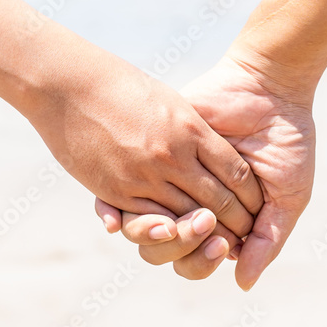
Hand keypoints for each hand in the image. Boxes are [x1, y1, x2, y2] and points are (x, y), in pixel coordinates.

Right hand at [29, 54, 264, 238]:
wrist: (69, 82)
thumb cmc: (121, 85)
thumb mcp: (169, 102)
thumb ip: (193, 130)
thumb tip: (214, 152)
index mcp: (192, 130)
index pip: (237, 174)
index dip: (251, 196)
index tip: (257, 205)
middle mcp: (173, 156)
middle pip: (218, 202)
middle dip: (236, 224)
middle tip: (244, 236)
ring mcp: (144, 176)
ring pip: (187, 220)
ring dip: (205, 236)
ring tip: (216, 244)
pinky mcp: (117, 191)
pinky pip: (150, 222)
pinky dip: (169, 233)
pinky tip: (179, 237)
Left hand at [96, 51, 317, 289]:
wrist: (269, 90)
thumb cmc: (286, 144)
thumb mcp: (288, 197)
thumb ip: (266, 241)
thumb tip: (242, 284)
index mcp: (217, 224)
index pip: (193, 260)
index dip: (201, 261)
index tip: (221, 244)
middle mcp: (186, 208)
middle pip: (161, 251)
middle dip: (179, 246)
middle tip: (204, 224)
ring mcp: (164, 185)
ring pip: (138, 228)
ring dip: (154, 231)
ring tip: (181, 216)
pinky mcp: (146, 160)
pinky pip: (117, 194)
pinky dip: (114, 212)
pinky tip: (118, 217)